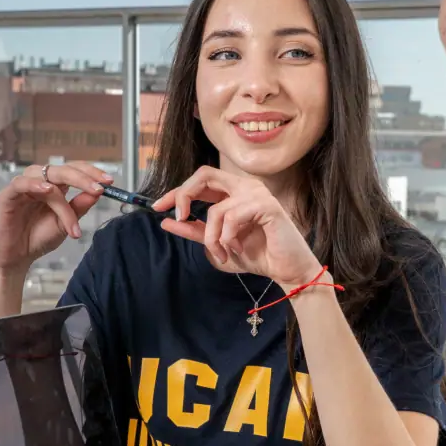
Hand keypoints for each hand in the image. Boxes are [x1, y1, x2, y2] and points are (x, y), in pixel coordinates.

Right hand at [0, 162, 111, 272]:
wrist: (15, 258)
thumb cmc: (37, 238)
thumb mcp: (65, 224)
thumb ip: (79, 208)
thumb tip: (97, 192)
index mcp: (55, 186)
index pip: (75, 170)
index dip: (92, 173)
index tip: (110, 182)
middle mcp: (39, 182)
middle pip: (63, 169)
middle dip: (84, 178)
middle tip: (99, 189)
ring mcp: (23, 187)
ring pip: (46, 179)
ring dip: (61, 198)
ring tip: (72, 218)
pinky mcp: (7, 196)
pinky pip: (20, 183)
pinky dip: (33, 184)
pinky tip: (46, 190)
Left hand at [151, 167, 323, 287]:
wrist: (287, 270)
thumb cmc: (259, 254)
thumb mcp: (218, 243)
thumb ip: (194, 230)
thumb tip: (167, 220)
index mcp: (235, 191)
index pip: (201, 180)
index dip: (177, 191)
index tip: (158, 207)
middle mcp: (246, 186)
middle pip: (205, 175)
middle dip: (184, 195)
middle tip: (179, 217)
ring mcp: (258, 194)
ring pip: (216, 209)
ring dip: (212, 238)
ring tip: (222, 253)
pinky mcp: (267, 206)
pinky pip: (231, 218)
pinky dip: (228, 238)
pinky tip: (237, 248)